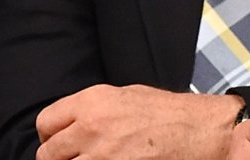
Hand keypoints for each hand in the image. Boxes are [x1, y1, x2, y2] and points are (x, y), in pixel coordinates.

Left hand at [35, 84, 237, 159]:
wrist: (203, 130)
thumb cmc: (171, 113)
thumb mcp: (127, 95)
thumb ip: (93, 109)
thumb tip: (70, 126)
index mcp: (93, 102)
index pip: (46, 124)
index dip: (51, 138)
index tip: (60, 145)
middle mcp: (92, 127)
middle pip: (49, 155)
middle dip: (61, 159)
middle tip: (79, 158)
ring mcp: (103, 156)